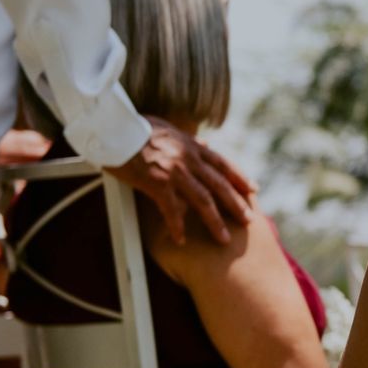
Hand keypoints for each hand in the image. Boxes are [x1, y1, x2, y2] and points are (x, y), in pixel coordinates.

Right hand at [108, 118, 256, 245]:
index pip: (223, 164)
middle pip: (219, 185)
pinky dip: (176, 226)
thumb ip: (188, 140)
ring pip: (203, 201)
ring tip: (223, 239)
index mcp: (192, 146)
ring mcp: (175, 172)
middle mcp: (189, 159)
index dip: (240, 178)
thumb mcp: (169, 129)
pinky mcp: (157, 183)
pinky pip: (171, 209)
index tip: (253, 189)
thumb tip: (205, 144)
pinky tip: (180, 239)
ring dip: (215, 222)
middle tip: (249, 220)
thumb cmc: (135, 128)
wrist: (114, 128)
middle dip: (236, 204)